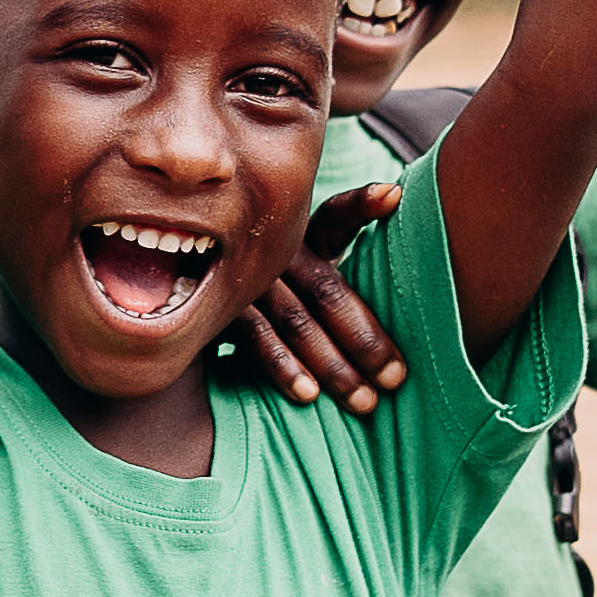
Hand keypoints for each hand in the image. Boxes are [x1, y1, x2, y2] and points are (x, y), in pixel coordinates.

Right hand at [224, 204, 409, 413]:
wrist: (201, 291)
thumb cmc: (282, 287)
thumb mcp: (311, 264)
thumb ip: (349, 250)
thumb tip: (395, 197)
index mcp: (305, 234)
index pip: (338, 214)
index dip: (363, 203)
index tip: (392, 196)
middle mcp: (276, 251)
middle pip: (326, 290)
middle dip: (364, 338)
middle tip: (395, 379)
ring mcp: (246, 278)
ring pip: (295, 320)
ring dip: (331, 363)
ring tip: (363, 400)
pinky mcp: (219, 308)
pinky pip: (256, 338)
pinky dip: (283, 367)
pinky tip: (307, 394)